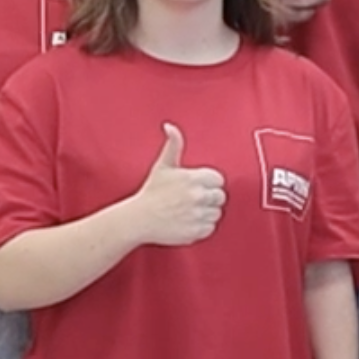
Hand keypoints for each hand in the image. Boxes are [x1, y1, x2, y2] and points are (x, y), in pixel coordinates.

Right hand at [132, 124, 226, 246]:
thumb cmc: (151, 192)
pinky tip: (188, 221)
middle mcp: (198, 196)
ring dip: (206, 212)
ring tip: (188, 210)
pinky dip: (202, 226)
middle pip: (220, 196)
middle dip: (208, 197)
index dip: (208, 183)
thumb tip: (170, 126)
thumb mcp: (163, 165)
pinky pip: (210, 228)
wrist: (139, 219)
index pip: (218, 180)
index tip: (197, 187)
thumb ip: (173, 144)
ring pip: (216, 213)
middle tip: (192, 200)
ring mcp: (198, 215)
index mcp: (193, 178)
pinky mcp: (196, 231)